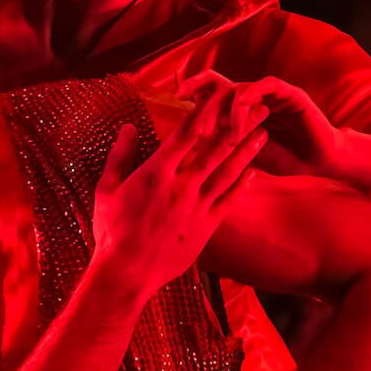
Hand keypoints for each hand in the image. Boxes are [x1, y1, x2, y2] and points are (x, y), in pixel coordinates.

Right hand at [90, 91, 264, 293]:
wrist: (127, 272)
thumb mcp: (107, 190)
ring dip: (247, 151)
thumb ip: (120, 156)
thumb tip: (127, 128)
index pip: (186, 133)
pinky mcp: (205, 227)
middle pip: (216, 148)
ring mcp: (196, 206)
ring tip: (263, 134)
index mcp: (156, 172)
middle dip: (238, 125)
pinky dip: (242, 185)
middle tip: (256, 109)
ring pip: (228, 172)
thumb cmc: (112, 231)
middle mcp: (181, 185)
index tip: (220, 97)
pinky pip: (228, 201)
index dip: (205, 112)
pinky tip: (253, 172)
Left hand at [177, 70, 342, 178]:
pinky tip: (239, 128)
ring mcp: (271, 92)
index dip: (194, 87)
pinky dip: (246, 107)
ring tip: (219, 136)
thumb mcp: (245, 155)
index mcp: (241, 106)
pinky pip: (262, 88)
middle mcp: (253, 95)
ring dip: (224, 112)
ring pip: (237, 88)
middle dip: (203, 105)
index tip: (176, 98)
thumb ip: (224, 146)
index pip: (212, 89)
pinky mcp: (289, 93)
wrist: (320, 160)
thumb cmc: (284, 158)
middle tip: (196, 130)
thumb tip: (190, 147)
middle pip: (219, 85)